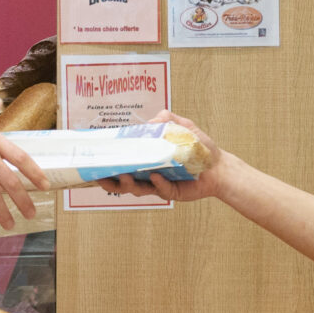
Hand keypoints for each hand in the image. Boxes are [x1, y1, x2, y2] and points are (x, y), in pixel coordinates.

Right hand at [91, 112, 228, 203]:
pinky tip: (155, 177)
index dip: (108, 164)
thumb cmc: (199, 148)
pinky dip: (157, 184)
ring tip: (126, 175)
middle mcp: (148, 174)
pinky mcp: (172, 193)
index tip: (95, 161)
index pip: (123, 162)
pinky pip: (161, 190)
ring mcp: (159, 185)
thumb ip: (168, 120)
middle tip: (101, 176)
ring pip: (138, 189)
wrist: (218, 166)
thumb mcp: (183, 127)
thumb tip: (153, 119)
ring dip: (129, 183)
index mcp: (146, 159)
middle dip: (110, 181)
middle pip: (123, 182)